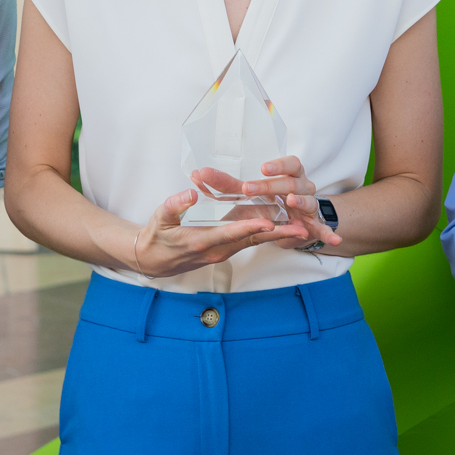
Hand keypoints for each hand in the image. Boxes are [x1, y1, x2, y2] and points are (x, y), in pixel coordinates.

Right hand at [131, 187, 307, 277]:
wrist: (152, 261)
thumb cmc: (155, 237)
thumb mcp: (159, 219)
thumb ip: (175, 205)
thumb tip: (191, 193)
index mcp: (200, 241)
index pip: (229, 233)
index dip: (249, 227)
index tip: (268, 223)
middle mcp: (216, 251)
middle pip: (250, 241)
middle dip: (277, 234)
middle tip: (302, 228)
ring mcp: (222, 253)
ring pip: (253, 242)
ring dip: (277, 237)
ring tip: (302, 229)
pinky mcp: (224, 251)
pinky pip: (248, 243)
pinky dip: (266, 236)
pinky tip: (283, 229)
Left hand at [230, 156, 340, 249]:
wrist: (294, 221)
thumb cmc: (271, 201)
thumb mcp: (250, 193)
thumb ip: (226, 185)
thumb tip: (198, 174)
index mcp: (289, 176)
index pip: (290, 164)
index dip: (279, 165)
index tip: (263, 168)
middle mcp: (302, 188)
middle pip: (292, 182)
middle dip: (272, 185)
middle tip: (250, 188)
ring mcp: (310, 206)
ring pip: (308, 201)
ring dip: (300, 201)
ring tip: (291, 201)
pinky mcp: (314, 225)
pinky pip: (323, 229)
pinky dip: (328, 233)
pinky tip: (334, 240)